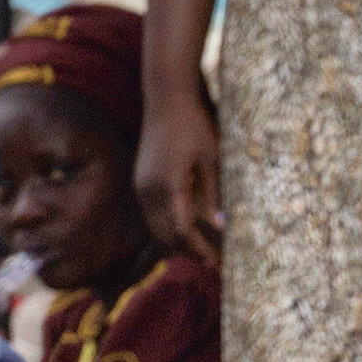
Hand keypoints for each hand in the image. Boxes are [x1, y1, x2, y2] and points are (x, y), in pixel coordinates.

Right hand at [138, 81, 223, 265]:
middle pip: (165, 236)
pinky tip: (183, 231)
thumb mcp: (212, 158)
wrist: (166, 98)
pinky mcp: (139, 182)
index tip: (214, 262)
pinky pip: (151, 216)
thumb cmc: (193, 124)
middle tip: (211, 263)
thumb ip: (215, 194)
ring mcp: (141, 187)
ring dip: (175, 243)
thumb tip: (221, 226)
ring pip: (155, 229)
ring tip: (199, 251)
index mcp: (169, 186)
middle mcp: (149, 191)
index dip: (198, 249)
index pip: (182, 230)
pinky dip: (166, 228)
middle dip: (187, 252)